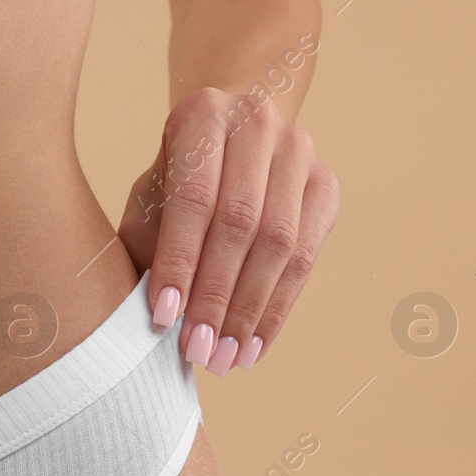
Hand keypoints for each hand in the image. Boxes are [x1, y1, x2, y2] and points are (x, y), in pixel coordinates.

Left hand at [118, 87, 338, 374]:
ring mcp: (300, 151)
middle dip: (215, 297)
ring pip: (280, 243)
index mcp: (202, 115)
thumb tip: (151, 315)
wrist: (227, 139)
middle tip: (196, 351)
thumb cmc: (172, 182)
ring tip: (224, 361)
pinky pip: (307, 258)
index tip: (161, 317)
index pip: (193, 199)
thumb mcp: (149, 198)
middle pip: (240, 222)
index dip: (179, 262)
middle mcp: (258, 123)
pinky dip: (277, 309)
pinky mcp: (326, 185)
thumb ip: (149, 243)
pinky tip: (253, 346)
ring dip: (249, 311)